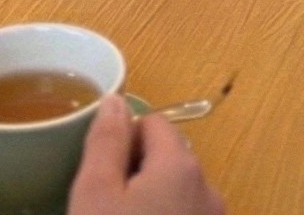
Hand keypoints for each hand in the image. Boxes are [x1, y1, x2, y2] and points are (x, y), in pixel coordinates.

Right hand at [69, 95, 225, 214]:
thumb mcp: (95, 193)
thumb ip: (106, 142)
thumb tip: (116, 99)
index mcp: (182, 165)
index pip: (153, 123)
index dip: (123, 140)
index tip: (102, 172)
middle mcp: (208, 187)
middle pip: (168, 156)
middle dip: (137, 169)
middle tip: (106, 200)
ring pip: (177, 189)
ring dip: (150, 195)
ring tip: (120, 214)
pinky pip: (185, 212)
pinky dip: (164, 213)